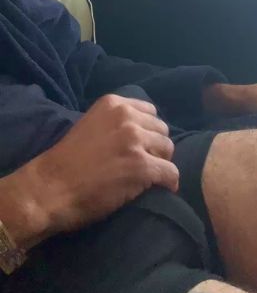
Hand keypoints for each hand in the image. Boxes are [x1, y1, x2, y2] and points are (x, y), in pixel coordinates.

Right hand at [0, 95, 178, 249]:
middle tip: (143, 163)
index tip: (140, 145)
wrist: (49, 188)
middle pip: (162, 130)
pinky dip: (169, 182)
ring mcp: (135, 141)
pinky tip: (163, 189)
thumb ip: (115, 121)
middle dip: (155, 147)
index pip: (150, 112)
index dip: (148, 131)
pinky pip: (170, 172)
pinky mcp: (141, 166)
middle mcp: (127, 117)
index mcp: (114, 104)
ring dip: (161, 163)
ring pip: (169, 149)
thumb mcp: (91, 124)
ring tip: (148, 177)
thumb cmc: (66, 161)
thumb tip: (143, 129)